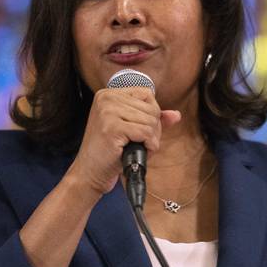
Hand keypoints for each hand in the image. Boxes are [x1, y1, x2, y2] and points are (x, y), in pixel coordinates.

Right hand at [67, 87, 181, 197]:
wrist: (90, 172)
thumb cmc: (111, 151)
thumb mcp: (132, 130)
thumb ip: (153, 119)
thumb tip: (176, 115)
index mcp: (109, 94)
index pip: (146, 94)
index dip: (152, 114)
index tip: (141, 129)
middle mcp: (107, 98)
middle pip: (151, 107)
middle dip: (153, 129)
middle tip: (140, 142)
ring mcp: (107, 111)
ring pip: (151, 120)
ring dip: (151, 139)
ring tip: (136, 147)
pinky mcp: (111, 127)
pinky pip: (146, 132)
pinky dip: (148, 145)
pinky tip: (138, 150)